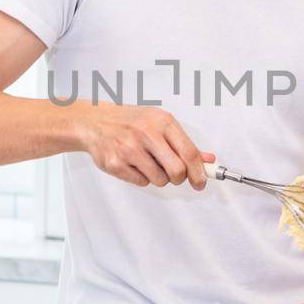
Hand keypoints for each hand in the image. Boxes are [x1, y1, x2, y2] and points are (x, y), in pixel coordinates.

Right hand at [75, 105, 212, 188]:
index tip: (201, 182)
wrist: (95, 121)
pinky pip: (141, 182)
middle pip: (177, 171)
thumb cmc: (132, 122)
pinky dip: (142, 178)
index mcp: (162, 122)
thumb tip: (208, 160)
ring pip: (159, 180)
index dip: (199, 172)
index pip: (189, 153)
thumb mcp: (160, 124)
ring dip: (158, 177)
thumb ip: (184, 143)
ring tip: (148, 163)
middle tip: (174, 175)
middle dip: (179, 178)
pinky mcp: (116, 163)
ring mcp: (129, 149)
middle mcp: (146, 133)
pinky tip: (134, 164)